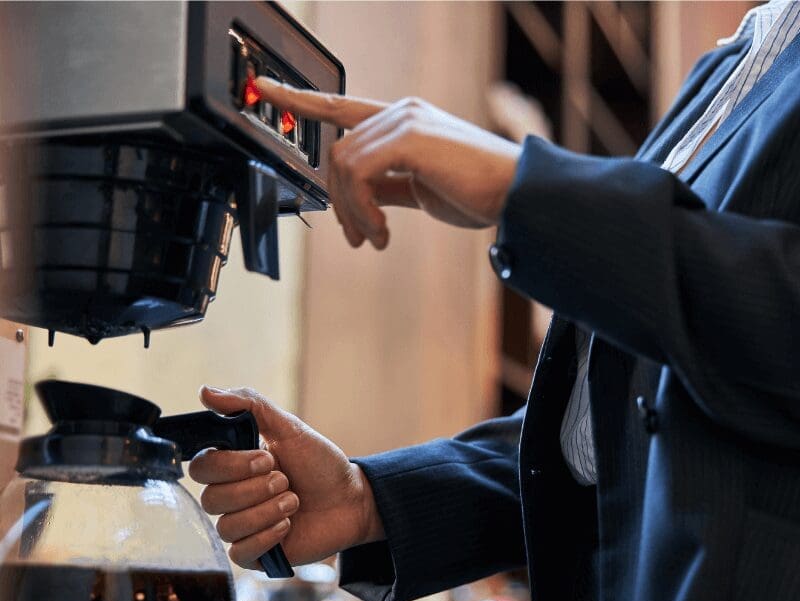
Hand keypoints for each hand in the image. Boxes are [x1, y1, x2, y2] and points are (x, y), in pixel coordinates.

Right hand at [188, 386, 383, 569]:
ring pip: (226, 526)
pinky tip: (288, 525)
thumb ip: (249, 405)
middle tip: (285, 479)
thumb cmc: (319, 463)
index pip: (201, 467)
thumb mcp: (289, 427)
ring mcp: (242, 526)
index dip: (231, 465)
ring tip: (293, 501)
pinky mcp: (256, 554)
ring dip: (266, 511)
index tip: (266, 457)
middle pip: (209, 499)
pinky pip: (238, 553)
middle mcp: (231, 496)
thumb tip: (204, 392)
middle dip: (254, 488)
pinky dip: (265, 536)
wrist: (351, 499)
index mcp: (232, 465)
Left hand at [256, 78, 521, 248]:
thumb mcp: (419, 191)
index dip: (300, 98)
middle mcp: (399, 112)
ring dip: (353, 214)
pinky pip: (358, 174)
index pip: (341, 106)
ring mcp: (403, 120)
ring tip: (376, 239)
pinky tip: (383, 232)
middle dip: (339, 203)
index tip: (263, 88)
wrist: (514, 194)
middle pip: (336, 153)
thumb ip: (385, 187)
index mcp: (401, 120)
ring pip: (342, 165)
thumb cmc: (476, 193)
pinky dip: (363, 211)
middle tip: (360, 238)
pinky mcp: (408, 136)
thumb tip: (357, 201)